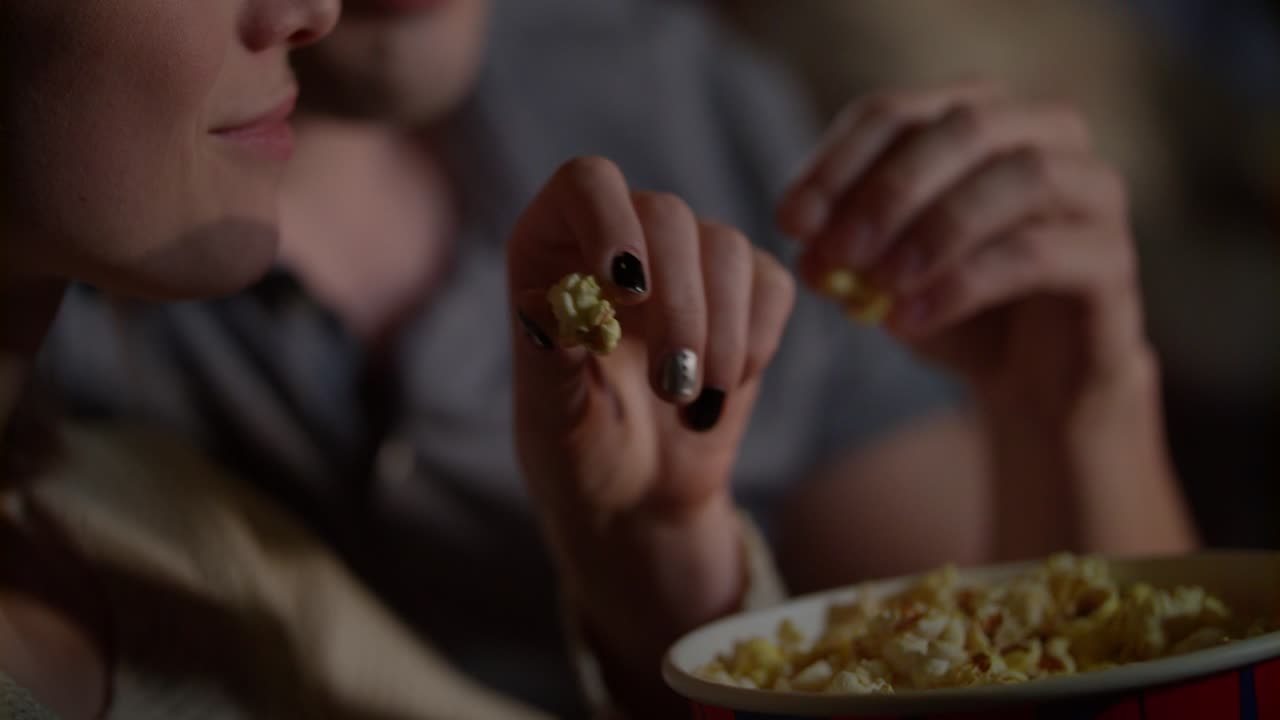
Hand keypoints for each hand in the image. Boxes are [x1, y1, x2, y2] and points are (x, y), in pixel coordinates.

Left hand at [506, 157, 793, 683]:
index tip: (628, 291)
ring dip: (720, 330)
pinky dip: (756, 338)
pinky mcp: (744, 296)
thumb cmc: (578, 456)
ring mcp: (688, 264)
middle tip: (673, 382)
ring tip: (693, 400)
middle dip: (680, 302)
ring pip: (725, 248)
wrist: (638, 504)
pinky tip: (727, 386)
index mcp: (554, 249)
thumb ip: (546, 356)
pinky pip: (770, 284)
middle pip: (668, 215)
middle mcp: (622, 239)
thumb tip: (548, 303)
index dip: (612, 220)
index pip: (587, 183)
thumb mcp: (551, 418)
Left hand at [779, 81, 1148, 422]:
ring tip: (876, 286)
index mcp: (979, 115)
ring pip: (1017, 176)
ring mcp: (1091, 188)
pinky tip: (908, 321)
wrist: (1033, 380)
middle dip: (886, 191)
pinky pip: (1037, 253)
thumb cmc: (952, 305)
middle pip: (962, 127)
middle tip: (834, 253)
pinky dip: (962, 284)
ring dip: (933, 230)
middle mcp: (1046, 132)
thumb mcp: (883, 269)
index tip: (791, 221)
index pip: (897, 112)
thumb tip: (804, 236)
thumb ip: (846, 244)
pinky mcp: (1110, 256)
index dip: (837, 163)